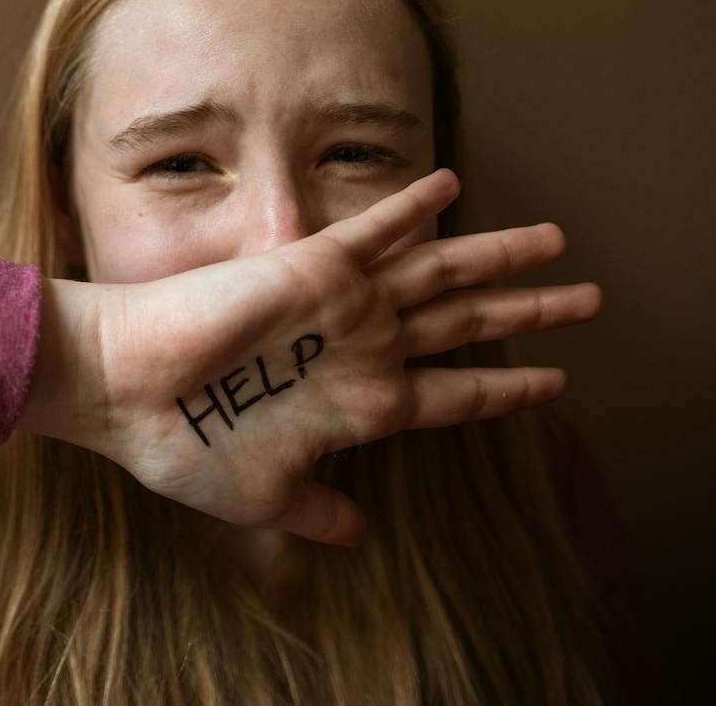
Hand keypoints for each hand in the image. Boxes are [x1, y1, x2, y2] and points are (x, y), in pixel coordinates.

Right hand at [26, 169, 600, 546]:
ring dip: (499, 255)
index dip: (506, 387)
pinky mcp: (310, 271)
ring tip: (559, 241)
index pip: (453, 393)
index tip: (554, 382)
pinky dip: (412, 207)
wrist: (124, 391)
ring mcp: (342, 308)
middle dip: (531, 312)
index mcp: (358, 405)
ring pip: (440, 274)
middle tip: (592, 300)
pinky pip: (374, 231)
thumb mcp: (263, 497)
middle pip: (465, 324)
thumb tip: (359, 531)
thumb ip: (320, 509)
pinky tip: (450, 183)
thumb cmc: (184, 447)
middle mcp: (360, 350)